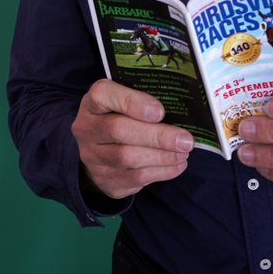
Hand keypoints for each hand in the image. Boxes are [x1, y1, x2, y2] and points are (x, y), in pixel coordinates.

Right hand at [72, 79, 194, 200]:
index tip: (160, 111)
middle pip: (119, 130)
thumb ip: (143, 100)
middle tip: (185, 140)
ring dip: (162, 156)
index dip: (131, 102)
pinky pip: (135, 177)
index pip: (104, 95)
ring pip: (128, 158)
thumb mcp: (123, 101)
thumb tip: (179, 107)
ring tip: (184, 152)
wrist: (99, 151)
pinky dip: (161, 171)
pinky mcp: (106, 179)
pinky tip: (177, 164)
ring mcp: (93, 156)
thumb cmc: (119, 117)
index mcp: (92, 102)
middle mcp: (87, 128)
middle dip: (157, 136)